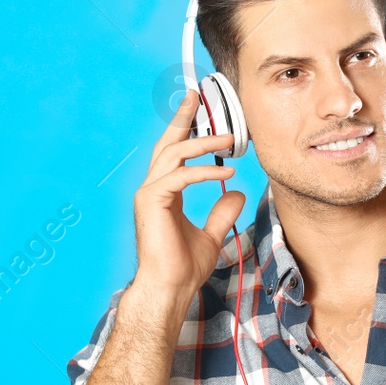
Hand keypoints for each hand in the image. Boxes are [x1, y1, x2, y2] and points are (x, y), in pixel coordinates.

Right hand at [132, 88, 245, 297]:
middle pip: (168, 144)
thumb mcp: (211, 235)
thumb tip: (236, 192)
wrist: (169, 288)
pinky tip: (226, 172)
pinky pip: (180, 176)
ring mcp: (149, 193)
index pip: (175, 154)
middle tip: (198, 96)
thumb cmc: (183, 267)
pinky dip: (204, 171)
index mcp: (164, 193)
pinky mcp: (151, 201)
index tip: (198, 109)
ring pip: (174, 155)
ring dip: (203, 142)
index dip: (186, 129)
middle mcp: (153, 189)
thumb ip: (222, 213)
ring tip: (231, 138)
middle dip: (184, 118)